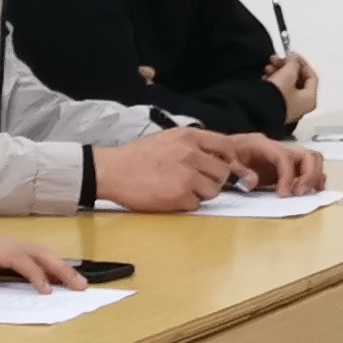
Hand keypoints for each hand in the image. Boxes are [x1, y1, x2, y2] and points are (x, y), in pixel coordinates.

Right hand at [87, 125, 247, 212]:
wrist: (113, 171)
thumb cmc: (136, 157)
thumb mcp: (167, 138)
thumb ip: (192, 144)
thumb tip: (215, 157)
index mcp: (189, 137)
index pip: (226, 146)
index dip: (229, 159)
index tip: (225, 166)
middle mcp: (191, 154)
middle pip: (223, 172)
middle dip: (213, 180)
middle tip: (197, 182)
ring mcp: (187, 176)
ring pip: (213, 191)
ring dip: (201, 194)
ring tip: (181, 189)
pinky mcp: (180, 195)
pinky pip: (196, 205)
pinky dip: (185, 204)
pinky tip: (170, 197)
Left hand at [229, 132, 326, 191]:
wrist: (222, 151)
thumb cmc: (223, 155)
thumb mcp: (225, 161)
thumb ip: (238, 171)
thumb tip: (253, 182)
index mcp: (262, 144)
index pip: (284, 157)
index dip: (287, 176)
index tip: (283, 195)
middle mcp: (279, 148)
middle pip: (308, 155)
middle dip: (309, 175)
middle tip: (299, 194)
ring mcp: (285, 156)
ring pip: (313, 160)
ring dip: (314, 178)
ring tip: (303, 195)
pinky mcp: (287, 167)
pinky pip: (308, 169)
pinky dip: (312, 181)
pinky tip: (305, 194)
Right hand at [261, 51, 320, 118]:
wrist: (257, 114)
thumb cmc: (277, 95)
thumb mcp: (288, 74)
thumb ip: (293, 63)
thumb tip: (293, 58)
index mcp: (310, 98)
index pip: (311, 76)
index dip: (302, 63)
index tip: (291, 54)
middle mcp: (302, 105)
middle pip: (298, 80)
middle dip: (287, 67)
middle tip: (276, 59)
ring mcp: (288, 108)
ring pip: (287, 85)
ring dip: (278, 72)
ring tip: (267, 67)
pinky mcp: (276, 109)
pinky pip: (278, 92)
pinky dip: (273, 82)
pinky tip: (264, 76)